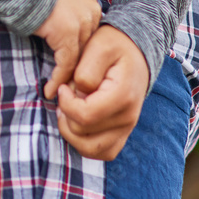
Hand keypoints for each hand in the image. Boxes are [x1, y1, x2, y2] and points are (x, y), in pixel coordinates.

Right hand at [34, 0, 101, 99]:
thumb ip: (65, 11)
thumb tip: (59, 31)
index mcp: (90, 3)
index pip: (90, 36)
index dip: (81, 54)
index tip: (72, 69)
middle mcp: (91, 13)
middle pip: (88, 49)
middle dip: (78, 69)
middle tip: (69, 88)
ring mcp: (81, 24)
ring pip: (79, 60)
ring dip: (68, 79)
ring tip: (61, 94)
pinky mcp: (68, 35)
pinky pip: (66, 64)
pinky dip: (58, 79)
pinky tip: (49, 90)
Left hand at [56, 25, 149, 160]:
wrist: (135, 51)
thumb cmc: (113, 45)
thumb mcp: (98, 46)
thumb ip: (85, 72)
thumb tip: (76, 94)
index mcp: (122, 96)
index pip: (84, 116)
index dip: (65, 103)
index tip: (63, 86)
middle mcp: (128, 118)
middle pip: (82, 133)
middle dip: (66, 114)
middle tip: (67, 94)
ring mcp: (126, 128)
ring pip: (90, 149)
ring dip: (71, 132)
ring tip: (68, 109)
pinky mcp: (122, 133)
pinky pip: (102, 152)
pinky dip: (84, 142)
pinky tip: (77, 121)